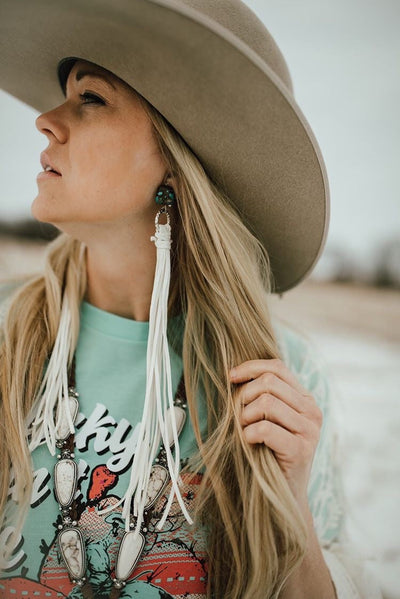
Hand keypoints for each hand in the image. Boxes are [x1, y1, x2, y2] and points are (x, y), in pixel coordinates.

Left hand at [229, 358, 322, 506]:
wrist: (282, 496)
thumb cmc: (268, 453)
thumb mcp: (267, 418)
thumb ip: (262, 396)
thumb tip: (234, 373)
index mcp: (305, 399)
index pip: (277, 367)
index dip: (250, 367)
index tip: (230, 377)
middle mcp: (312, 411)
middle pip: (269, 382)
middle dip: (244, 396)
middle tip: (239, 417)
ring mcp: (309, 431)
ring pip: (266, 402)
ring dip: (245, 417)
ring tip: (245, 432)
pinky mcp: (301, 450)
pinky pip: (265, 429)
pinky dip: (249, 434)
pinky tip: (249, 443)